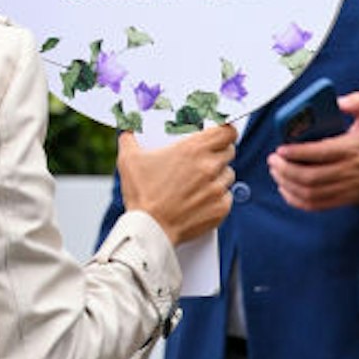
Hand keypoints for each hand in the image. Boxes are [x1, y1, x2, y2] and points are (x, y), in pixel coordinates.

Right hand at [116, 123, 236, 245]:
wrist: (150, 229)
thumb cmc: (141, 195)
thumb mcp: (129, 159)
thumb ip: (130, 138)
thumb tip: (129, 129)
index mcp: (193, 149)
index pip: (227, 131)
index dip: (226, 130)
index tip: (222, 133)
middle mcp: (209, 167)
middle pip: (229, 151)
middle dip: (220, 152)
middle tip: (206, 158)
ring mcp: (217, 188)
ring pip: (228, 175)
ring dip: (218, 175)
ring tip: (200, 181)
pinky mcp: (221, 208)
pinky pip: (227, 197)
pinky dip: (218, 197)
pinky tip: (202, 199)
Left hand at [266, 90, 358, 209]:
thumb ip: (357, 102)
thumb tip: (337, 101)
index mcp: (352, 149)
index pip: (320, 153)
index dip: (297, 152)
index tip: (281, 148)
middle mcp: (348, 171)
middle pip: (311, 177)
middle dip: (286, 169)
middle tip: (273, 160)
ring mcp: (345, 188)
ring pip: (310, 193)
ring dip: (288, 184)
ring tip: (276, 172)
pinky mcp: (343, 199)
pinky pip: (315, 205)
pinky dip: (296, 200)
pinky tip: (286, 189)